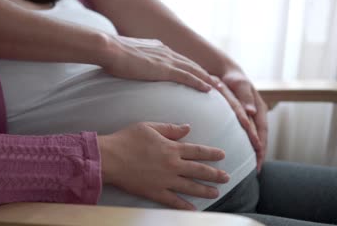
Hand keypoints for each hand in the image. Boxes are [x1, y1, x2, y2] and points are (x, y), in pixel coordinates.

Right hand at [98, 122, 228, 209]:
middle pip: (199, 170)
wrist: (110, 158)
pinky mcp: (155, 192)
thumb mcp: (149, 127)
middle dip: (214, 174)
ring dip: (205, 190)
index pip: (197, 151)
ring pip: (190, 187)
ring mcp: (165, 180)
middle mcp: (172, 165)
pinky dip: (184, 206)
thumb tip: (187, 128)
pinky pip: (173, 201)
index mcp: (172, 148)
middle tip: (226, 177)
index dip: (212, 153)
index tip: (222, 155)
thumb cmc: (127, 139)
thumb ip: (170, 129)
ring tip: (216, 193)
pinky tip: (194, 209)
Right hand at [101, 35, 217, 92]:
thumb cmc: (112, 55)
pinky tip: (208, 89)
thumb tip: (130, 67)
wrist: (110, 49)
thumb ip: (133, 61)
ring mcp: (166, 59)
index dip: (191, 68)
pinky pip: (188, 76)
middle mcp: (165, 52)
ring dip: (207, 78)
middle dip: (204, 73)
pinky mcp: (165, 69)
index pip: (179, 59)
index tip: (200, 74)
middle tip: (216, 82)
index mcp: (157, 48)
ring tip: (217, 87)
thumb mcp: (126, 57)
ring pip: (193, 70)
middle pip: (190, 64)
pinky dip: (200, 82)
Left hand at [219, 70, 267, 170]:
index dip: (262, 145)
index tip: (259, 158)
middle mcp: (258, 114)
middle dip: (260, 153)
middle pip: (261, 137)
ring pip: (256, 137)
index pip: (262, 130)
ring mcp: (252, 117)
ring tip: (253, 166)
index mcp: (260, 108)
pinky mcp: (245, 118)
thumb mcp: (240, 85)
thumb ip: (245, 97)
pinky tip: (243, 153)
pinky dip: (248, 144)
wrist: (228, 73)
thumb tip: (251, 112)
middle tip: (256, 169)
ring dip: (256, 151)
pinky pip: (248, 134)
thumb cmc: (234, 78)